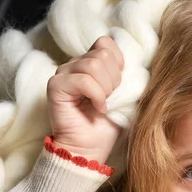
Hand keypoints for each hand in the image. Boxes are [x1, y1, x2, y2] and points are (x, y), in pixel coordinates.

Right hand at [47, 36, 124, 164]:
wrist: (91, 149)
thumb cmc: (108, 126)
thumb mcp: (126, 96)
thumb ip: (128, 75)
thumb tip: (136, 60)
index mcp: (90, 63)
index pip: (106, 42)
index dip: (118, 63)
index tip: (119, 86)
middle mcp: (74, 64)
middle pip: (102, 53)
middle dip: (114, 79)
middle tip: (111, 99)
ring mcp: (63, 73)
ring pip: (93, 64)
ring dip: (106, 89)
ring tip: (103, 105)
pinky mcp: (55, 86)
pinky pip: (83, 80)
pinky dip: (96, 96)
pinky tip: (98, 109)